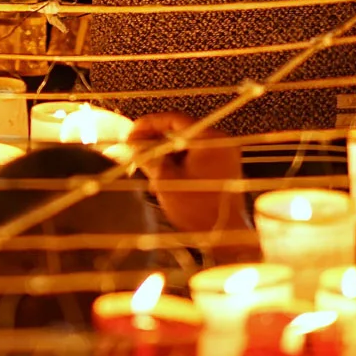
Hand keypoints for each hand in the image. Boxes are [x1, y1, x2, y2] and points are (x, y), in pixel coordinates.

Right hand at [127, 112, 258, 257]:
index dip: (148, 124)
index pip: (174, 119)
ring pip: (186, 146)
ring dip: (164, 154)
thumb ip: (148, 156)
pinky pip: (195, 157)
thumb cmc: (198, 209)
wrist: (224, 236)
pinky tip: (161, 176)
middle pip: (181, 132)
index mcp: (211, 139)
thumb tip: (133, 143)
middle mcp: (221, 142)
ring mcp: (224, 156)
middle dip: (155, 140)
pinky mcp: (223, 169)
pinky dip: (177, 163)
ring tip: (145, 165)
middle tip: (134, 148)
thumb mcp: (166, 179)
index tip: (132, 133)